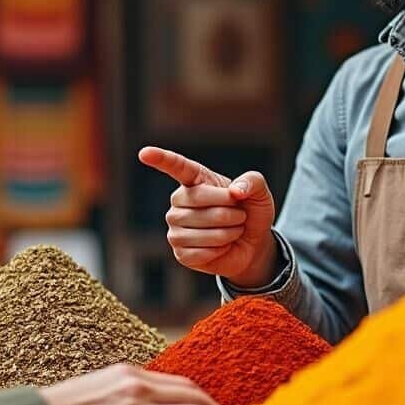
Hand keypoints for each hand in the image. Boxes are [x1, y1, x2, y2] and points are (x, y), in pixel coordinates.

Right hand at [138, 146, 277, 286]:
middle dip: (228, 210)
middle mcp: (179, 202)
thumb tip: (235, 191)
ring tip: (234, 230)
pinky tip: (223, 247)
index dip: (161, 159)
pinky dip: (219, 250)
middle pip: (198, 201)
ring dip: (227, 232)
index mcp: (195, 181)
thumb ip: (252, 182)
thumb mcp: (259, 192)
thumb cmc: (251, 212)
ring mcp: (176, 228)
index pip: (176, 167)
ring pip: (199, 230)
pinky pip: (199, 252)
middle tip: (240, 216)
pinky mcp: (180, 252)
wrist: (253, 244)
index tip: (144, 153)